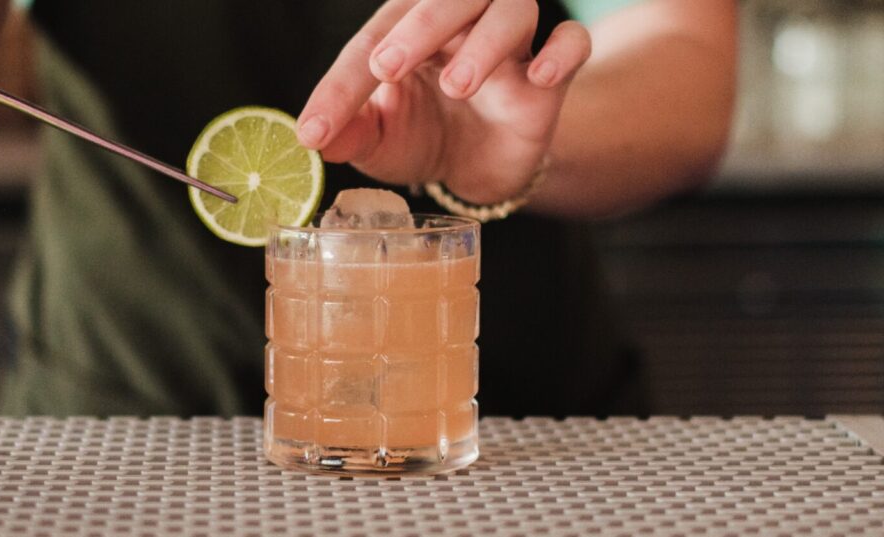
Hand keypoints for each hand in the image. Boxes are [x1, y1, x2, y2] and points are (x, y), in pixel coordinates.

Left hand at [297, 0, 589, 204]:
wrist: (478, 170)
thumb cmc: (424, 138)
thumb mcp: (381, 142)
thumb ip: (352, 134)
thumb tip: (315, 140)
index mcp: (406, 33)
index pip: (375, 40)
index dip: (342, 85)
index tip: (316, 130)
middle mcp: (459, 27)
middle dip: (420, 25)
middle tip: (386, 68)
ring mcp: (509, 50)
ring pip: (512, 11)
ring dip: (485, 42)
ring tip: (458, 85)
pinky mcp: (549, 81)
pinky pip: (573, 42)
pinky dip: (563, 51)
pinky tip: (542, 77)